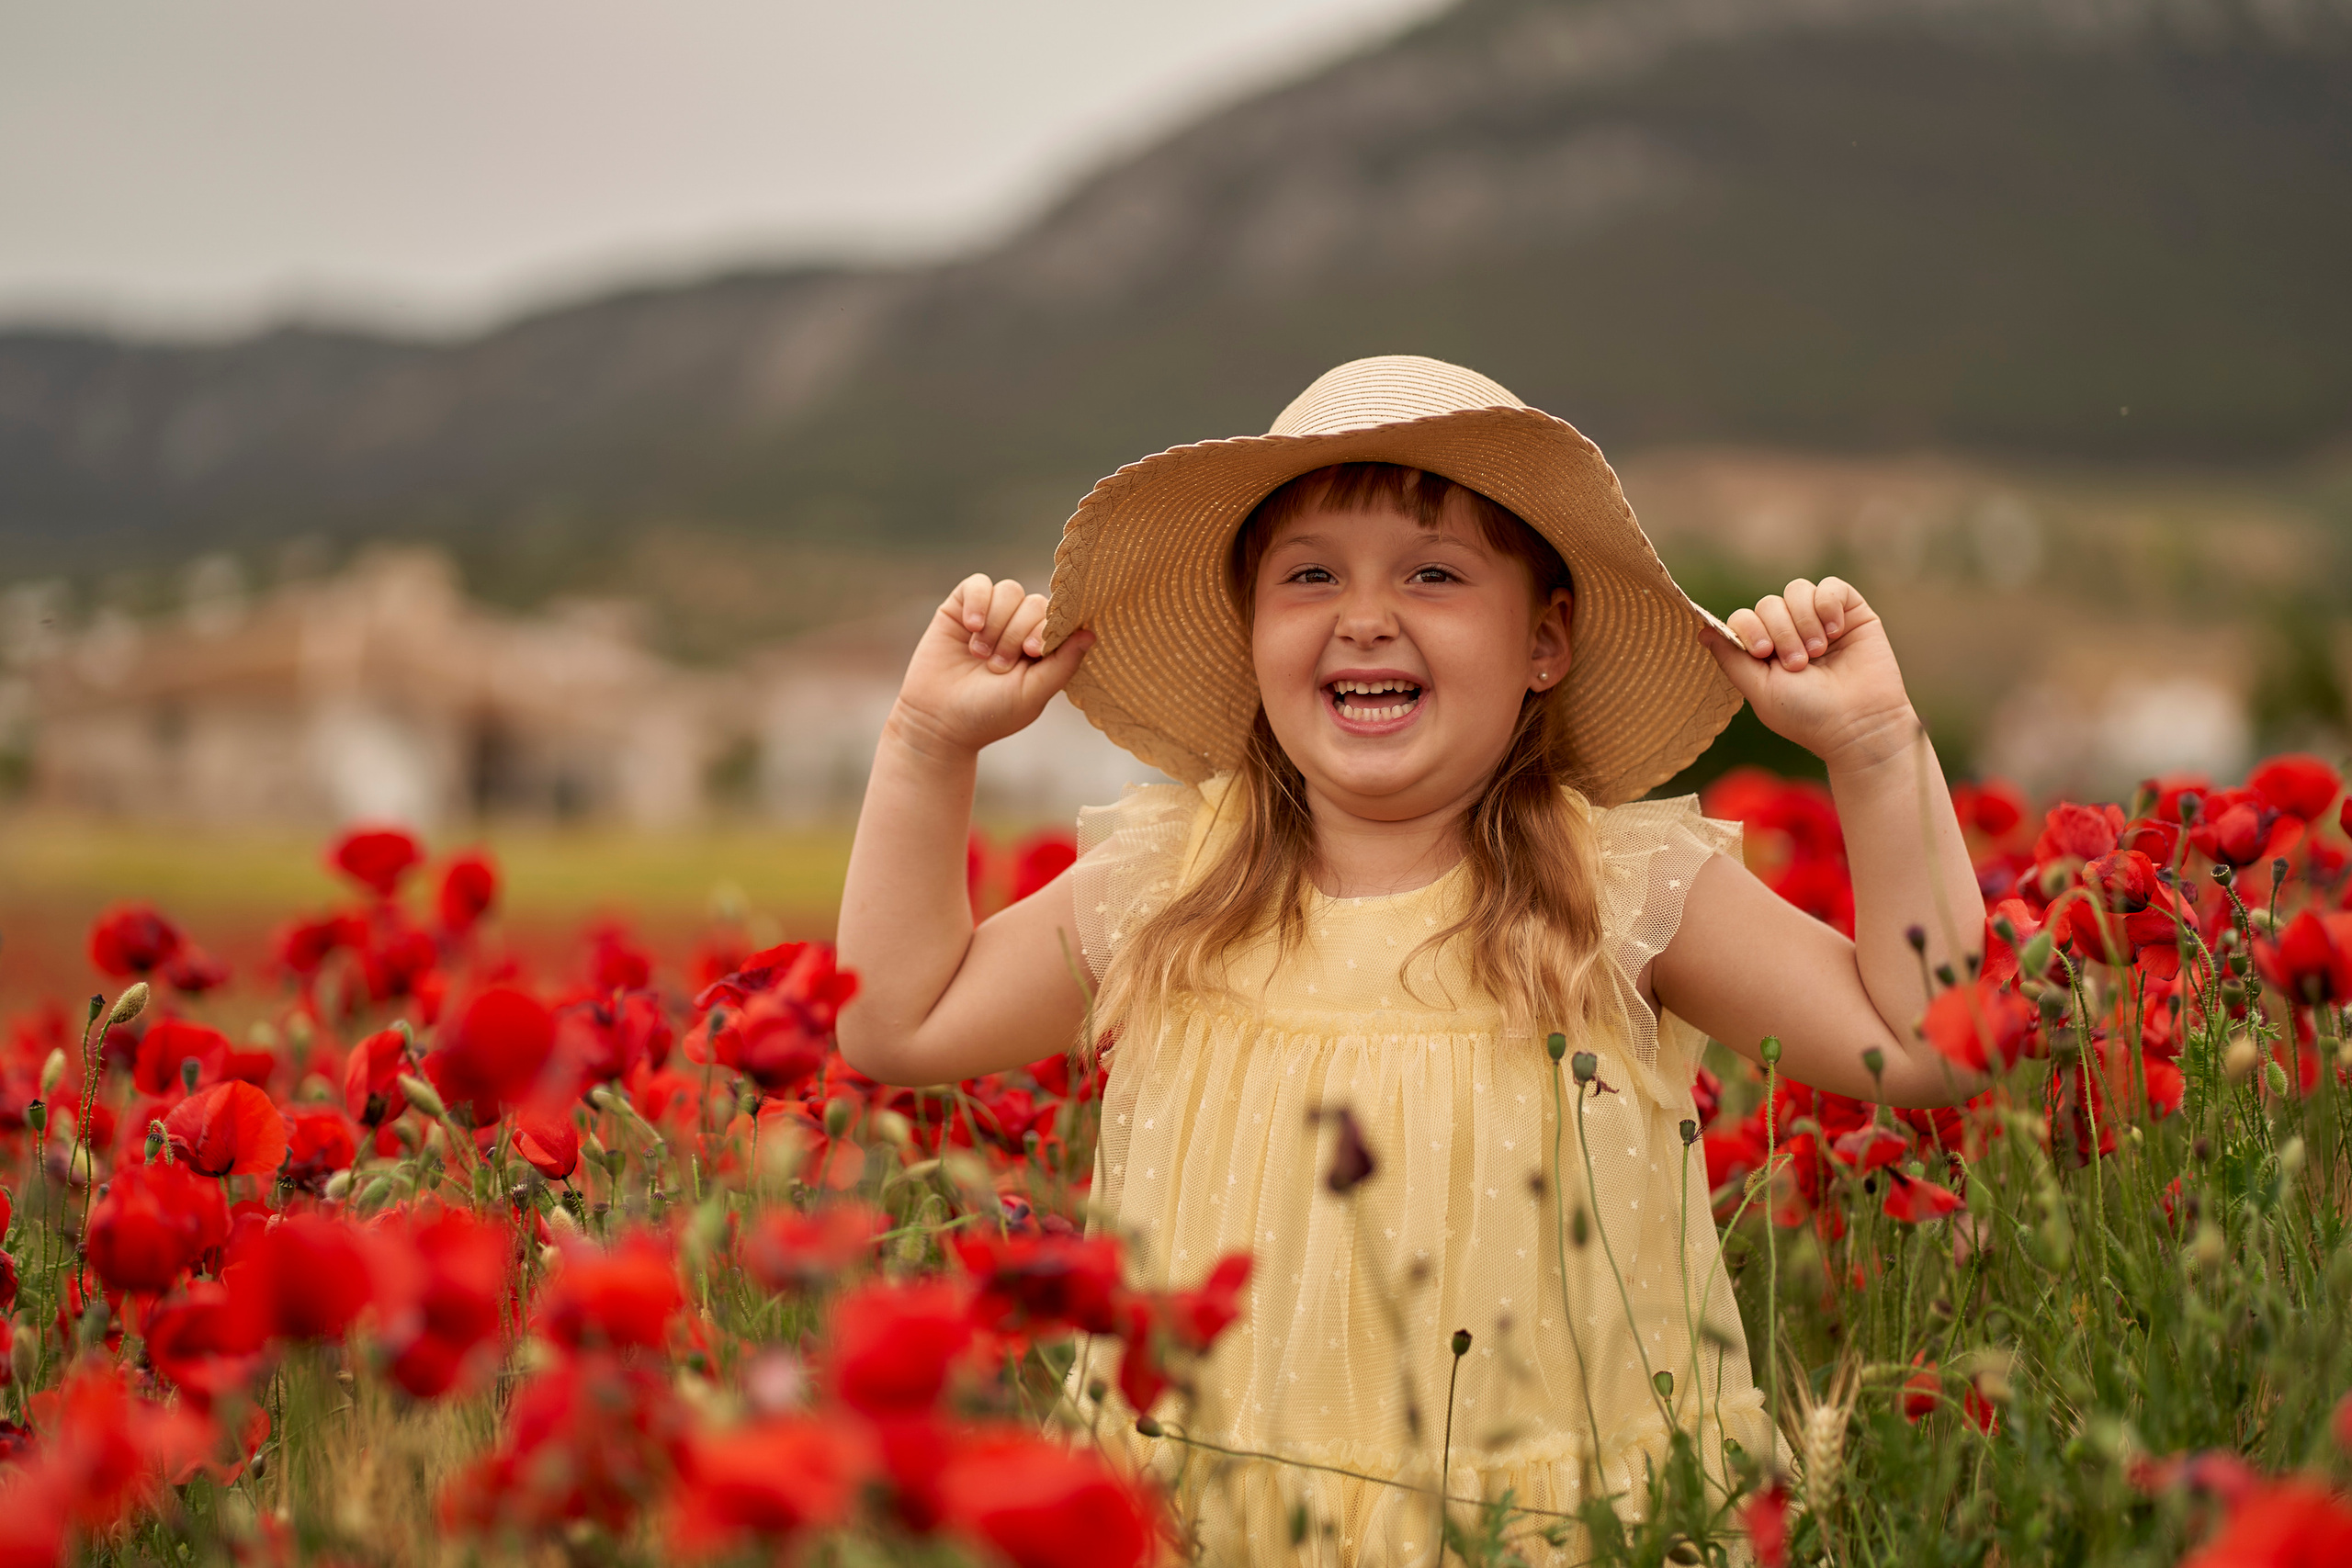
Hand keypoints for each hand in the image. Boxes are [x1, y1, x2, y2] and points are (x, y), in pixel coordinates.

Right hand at [891, 575, 1093, 756]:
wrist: (937, 721)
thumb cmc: (988, 714)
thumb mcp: (1032, 694)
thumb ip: (1062, 664)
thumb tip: (1091, 634)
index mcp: (1042, 649)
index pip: (1059, 618)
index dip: (1048, 628)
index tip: (1033, 652)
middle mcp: (1019, 628)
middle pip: (1034, 603)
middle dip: (1017, 633)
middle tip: (998, 666)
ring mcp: (990, 615)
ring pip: (1009, 590)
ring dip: (996, 624)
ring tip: (980, 654)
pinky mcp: (961, 607)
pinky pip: (978, 584)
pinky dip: (978, 602)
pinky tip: (970, 627)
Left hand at [1709, 577, 1917, 771]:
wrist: (1859, 723)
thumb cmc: (1807, 714)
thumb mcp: (1760, 689)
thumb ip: (1731, 659)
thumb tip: (1701, 631)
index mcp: (1766, 650)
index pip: (1744, 618)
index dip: (1749, 628)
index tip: (1763, 653)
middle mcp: (1791, 631)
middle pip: (1768, 603)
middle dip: (1780, 632)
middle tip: (1798, 664)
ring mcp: (1820, 620)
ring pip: (1796, 590)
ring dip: (1804, 621)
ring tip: (1817, 652)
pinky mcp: (1851, 612)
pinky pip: (1830, 586)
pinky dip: (1828, 605)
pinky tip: (1835, 632)